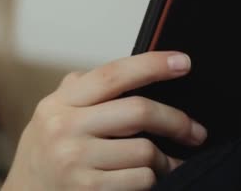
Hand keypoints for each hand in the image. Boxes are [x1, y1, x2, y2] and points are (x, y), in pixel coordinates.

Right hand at [2, 52, 206, 190]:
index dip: (152, 65)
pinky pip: (141, 179)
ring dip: (166, 161)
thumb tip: (125, 71)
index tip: (183, 62)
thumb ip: (79, 91)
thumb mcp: (51, 116)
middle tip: (195, 132)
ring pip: (145, 151)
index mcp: (59, 103)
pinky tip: (149, 180)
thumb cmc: (44, 155)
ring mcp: (74, 159)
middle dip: (177, 121)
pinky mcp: (87, 188)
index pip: (112, 74)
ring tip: (168, 164)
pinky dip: (152, 180)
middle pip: (138, 111)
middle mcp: (64, 127)